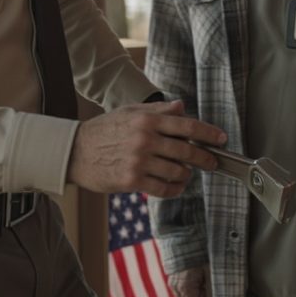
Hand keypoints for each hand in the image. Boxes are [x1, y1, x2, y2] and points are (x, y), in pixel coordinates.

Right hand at [66, 100, 225, 196]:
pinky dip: (174, 189)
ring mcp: (139, 161)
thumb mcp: (129, 112)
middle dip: (205, 158)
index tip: (221, 139)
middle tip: (211, 162)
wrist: (74, 152)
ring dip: (186, 175)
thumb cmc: (103, 130)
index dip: (209, 133)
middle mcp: (145, 139)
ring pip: (177, 172)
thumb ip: (158, 110)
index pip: (187, 126)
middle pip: (187, 151)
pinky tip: (175, 186)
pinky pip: (163, 188)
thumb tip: (182, 107)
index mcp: (147, 120)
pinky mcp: (132, 181)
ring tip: (186, 173)